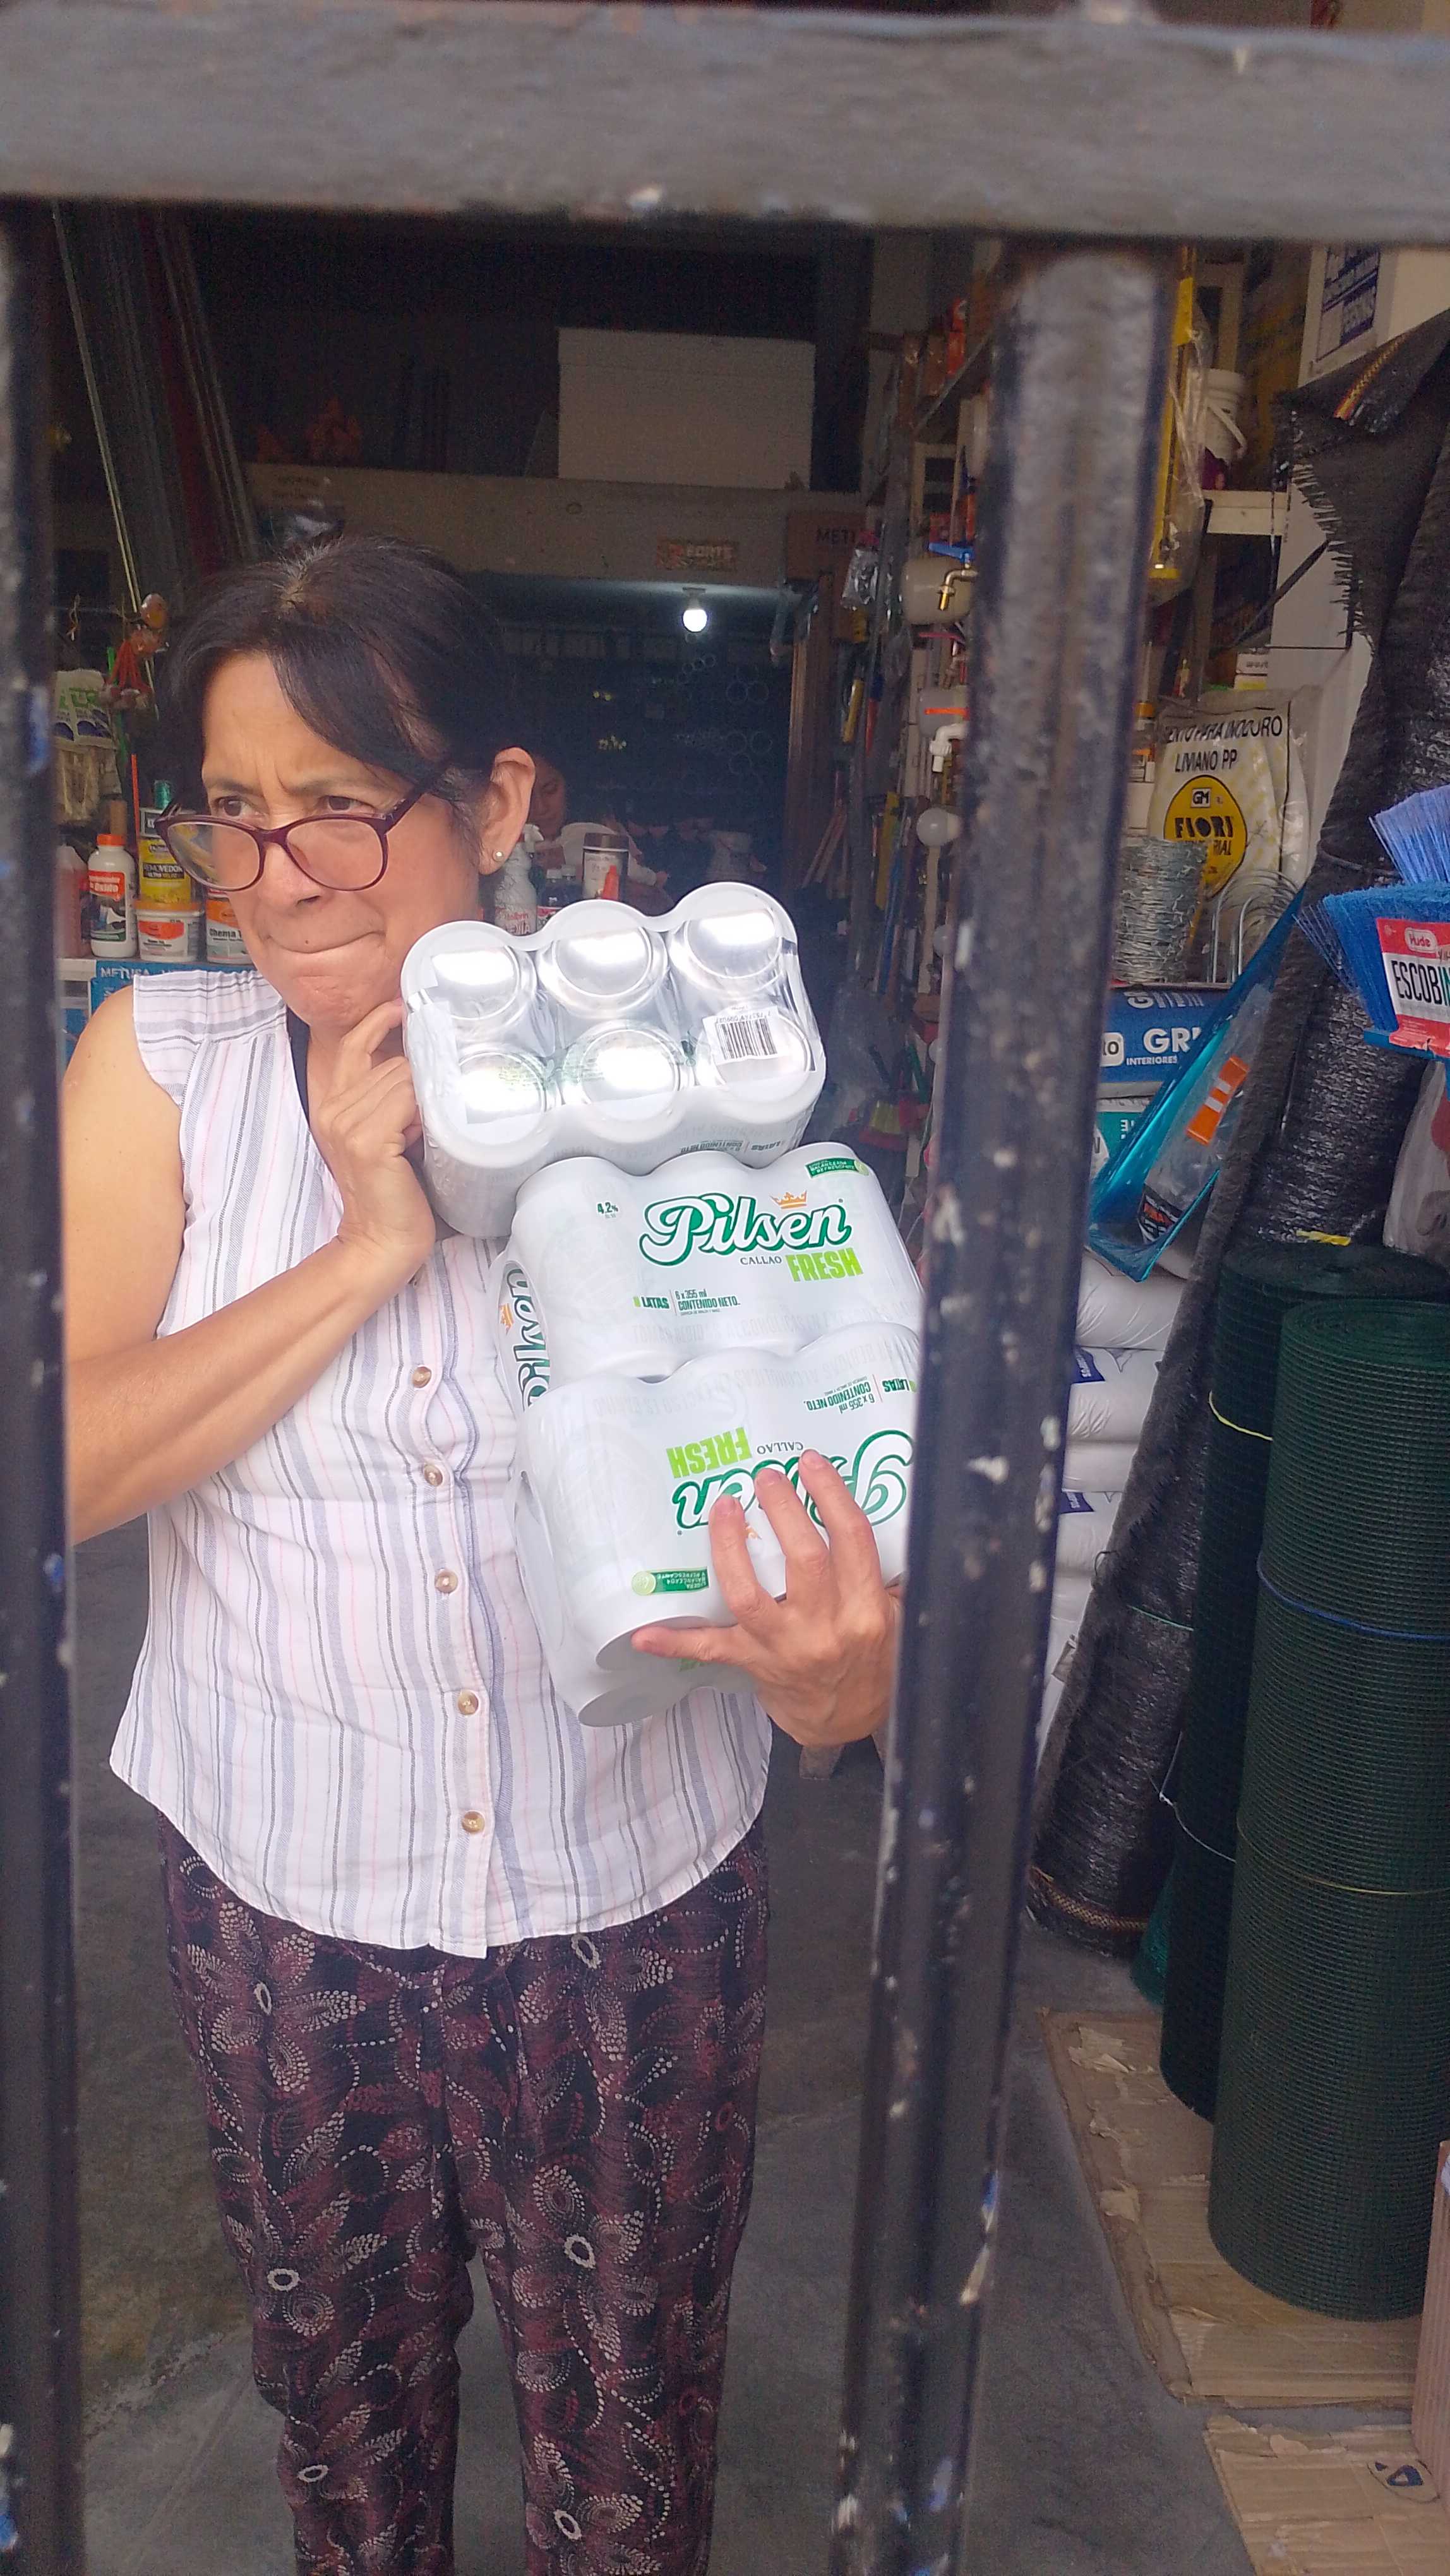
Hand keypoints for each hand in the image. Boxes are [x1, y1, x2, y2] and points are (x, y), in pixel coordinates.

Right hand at [309, 1002, 435, 1295]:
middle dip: (423, 1075)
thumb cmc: (397, 1197)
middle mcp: (333, 1109)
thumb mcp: (393, 1139)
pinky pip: (410, 1100)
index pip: (356, 1046)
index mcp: (333, 1106)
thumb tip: (431, 1066)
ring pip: (404, 1078)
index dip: (381, 1023)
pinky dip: (430, 1110)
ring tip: (436, 1128)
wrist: (381, 1247)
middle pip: (392, 1063)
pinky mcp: (367, 1140)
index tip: (407, 1008)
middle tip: (444, 1099)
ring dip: (430, 1096)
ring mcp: (347, 1123)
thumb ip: (397, 1104)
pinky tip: (434, 1132)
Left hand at [632, 1452, 898, 1748]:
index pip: (852, 1539)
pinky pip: (710, 1650)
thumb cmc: (870, 1658)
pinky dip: (676, 1642)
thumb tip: (863, 1511)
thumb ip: (883, 1571)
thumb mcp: (895, 1616)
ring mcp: (784, 1648)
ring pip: (749, 1593)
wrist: (846, 1721)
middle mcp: (825, 1628)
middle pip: (803, 1558)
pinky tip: (642, 1635)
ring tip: (724, 1506)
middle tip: (767, 1475)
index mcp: (866, 1610)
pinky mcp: (753, 1662)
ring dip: (730, 1546)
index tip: (811, 1463)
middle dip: (782, 1508)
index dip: (831, 1495)